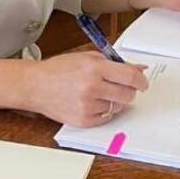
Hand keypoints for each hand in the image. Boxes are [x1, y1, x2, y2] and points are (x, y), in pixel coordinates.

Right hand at [25, 52, 148, 127]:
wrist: (36, 85)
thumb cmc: (60, 69)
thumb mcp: (87, 57)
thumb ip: (114, 63)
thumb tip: (138, 69)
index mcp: (94, 68)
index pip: (130, 76)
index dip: (141, 80)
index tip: (143, 83)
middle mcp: (92, 87)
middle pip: (127, 95)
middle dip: (128, 91)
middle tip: (121, 87)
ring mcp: (87, 106)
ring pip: (117, 107)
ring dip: (113, 101)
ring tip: (97, 93)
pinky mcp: (84, 120)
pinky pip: (106, 118)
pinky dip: (103, 111)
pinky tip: (91, 102)